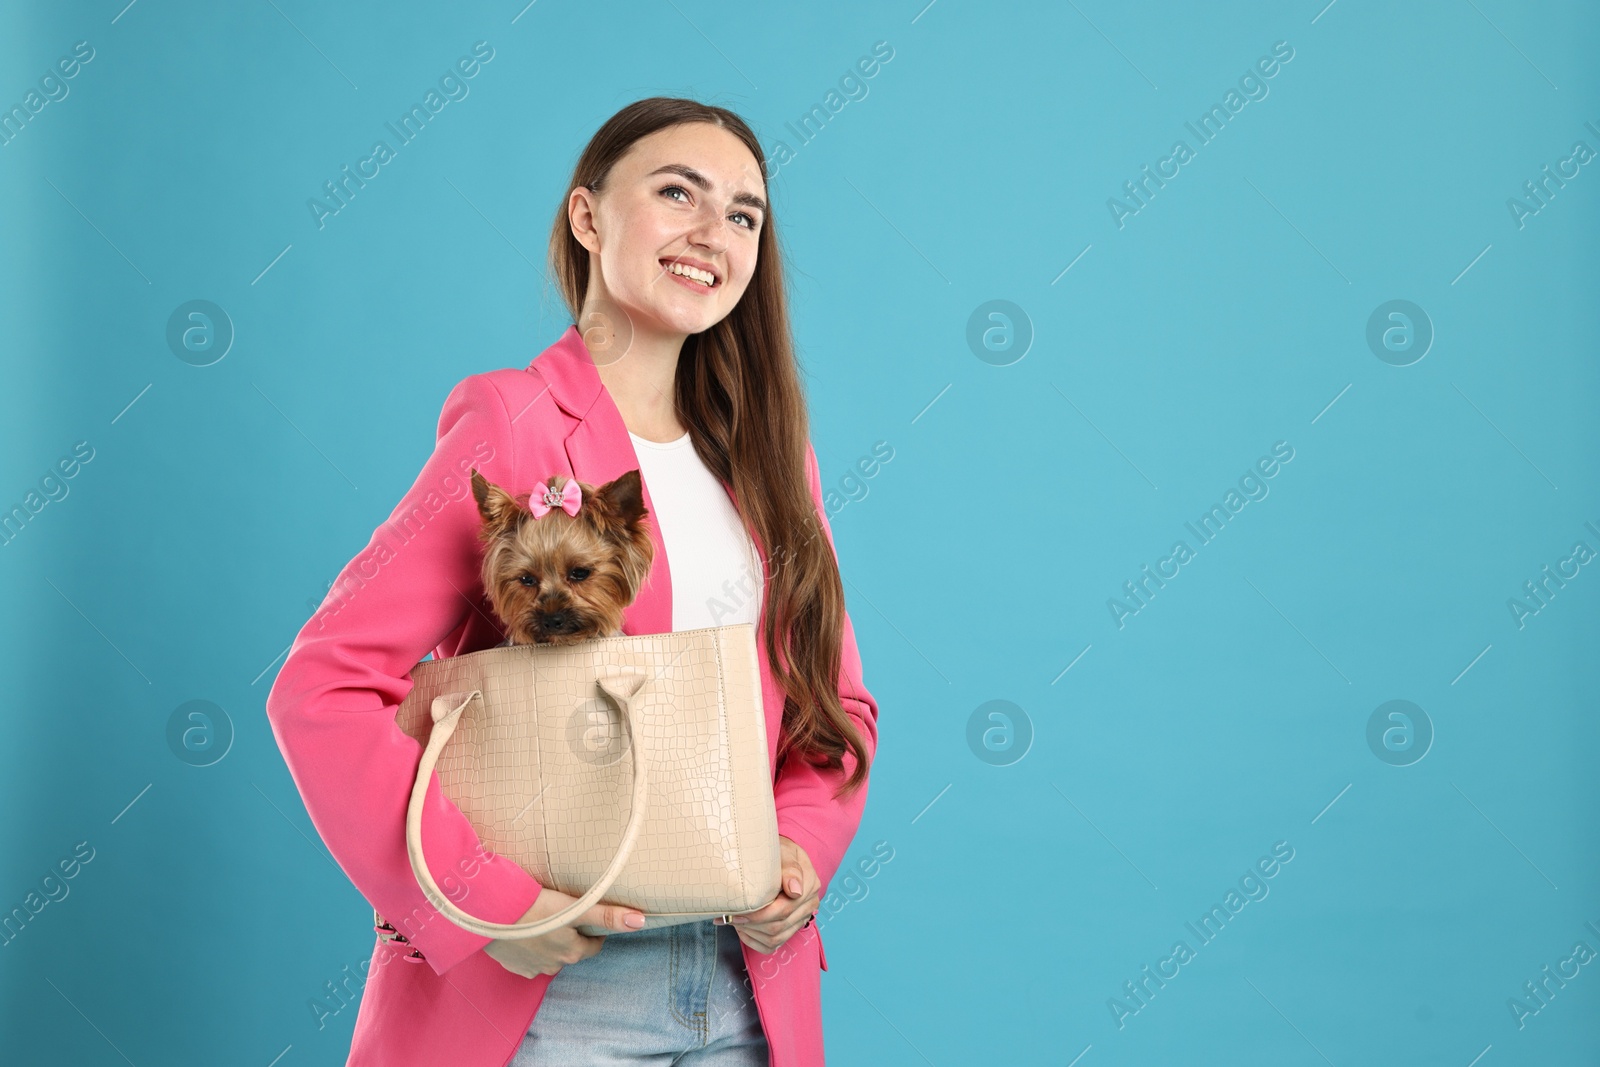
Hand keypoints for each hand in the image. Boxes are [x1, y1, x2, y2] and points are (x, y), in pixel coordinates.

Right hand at [482, 887, 645, 977]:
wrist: (492, 913)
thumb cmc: (535, 906)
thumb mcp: (576, 907)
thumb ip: (607, 915)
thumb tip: (640, 921)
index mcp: (572, 952)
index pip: (593, 946)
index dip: (594, 932)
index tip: (589, 919)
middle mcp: (554, 966)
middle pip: (571, 951)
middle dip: (571, 937)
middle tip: (564, 915)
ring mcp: (532, 969)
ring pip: (550, 957)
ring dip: (550, 943)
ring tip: (543, 921)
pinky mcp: (513, 966)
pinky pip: (528, 960)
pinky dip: (530, 949)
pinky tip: (525, 932)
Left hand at [716, 835, 818, 953]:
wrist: (782, 856)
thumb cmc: (780, 852)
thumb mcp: (785, 851)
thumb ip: (790, 868)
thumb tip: (795, 890)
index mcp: (809, 885)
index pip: (784, 909)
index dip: (759, 914)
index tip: (737, 911)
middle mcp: (809, 905)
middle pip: (778, 926)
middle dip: (751, 924)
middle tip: (729, 916)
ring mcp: (801, 918)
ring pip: (775, 939)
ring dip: (751, 933)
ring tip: (734, 921)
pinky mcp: (791, 928)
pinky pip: (773, 945)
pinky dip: (755, 942)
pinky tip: (742, 930)